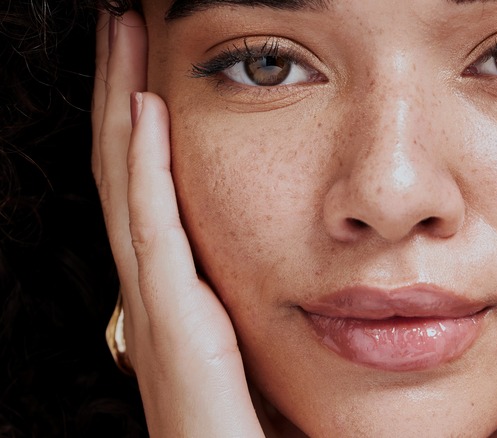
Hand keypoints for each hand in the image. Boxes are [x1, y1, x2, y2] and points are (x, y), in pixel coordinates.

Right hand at [92, 11, 263, 436]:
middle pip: (128, 174)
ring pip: (129, 188)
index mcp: (180, 295)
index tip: (149, 64)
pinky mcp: (174, 330)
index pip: (153, 190)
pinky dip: (144, 169)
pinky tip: (144, 113)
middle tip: (119, 28)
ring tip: (119, 42)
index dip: (141, 124)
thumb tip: (307, 258)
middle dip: (119, 94)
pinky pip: (153, 234)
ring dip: (122, 109)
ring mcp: (157, 311)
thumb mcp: (262, 349)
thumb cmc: (257, 429)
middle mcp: (157, 295)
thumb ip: (265, 302)